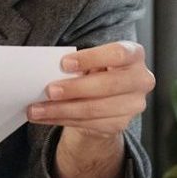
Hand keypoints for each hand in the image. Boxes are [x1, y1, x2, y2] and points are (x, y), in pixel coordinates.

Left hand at [28, 41, 154, 139]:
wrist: (103, 97)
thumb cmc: (92, 70)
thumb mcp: (87, 61)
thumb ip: (74, 64)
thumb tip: (44, 70)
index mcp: (133, 55)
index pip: (117, 54)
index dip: (91, 58)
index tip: (64, 63)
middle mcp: (141, 79)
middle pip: (108, 85)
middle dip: (75, 89)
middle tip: (48, 91)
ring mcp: (134, 104)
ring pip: (95, 109)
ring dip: (61, 110)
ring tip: (35, 109)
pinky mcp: (121, 124)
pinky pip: (88, 124)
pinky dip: (61, 120)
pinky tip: (43, 117)